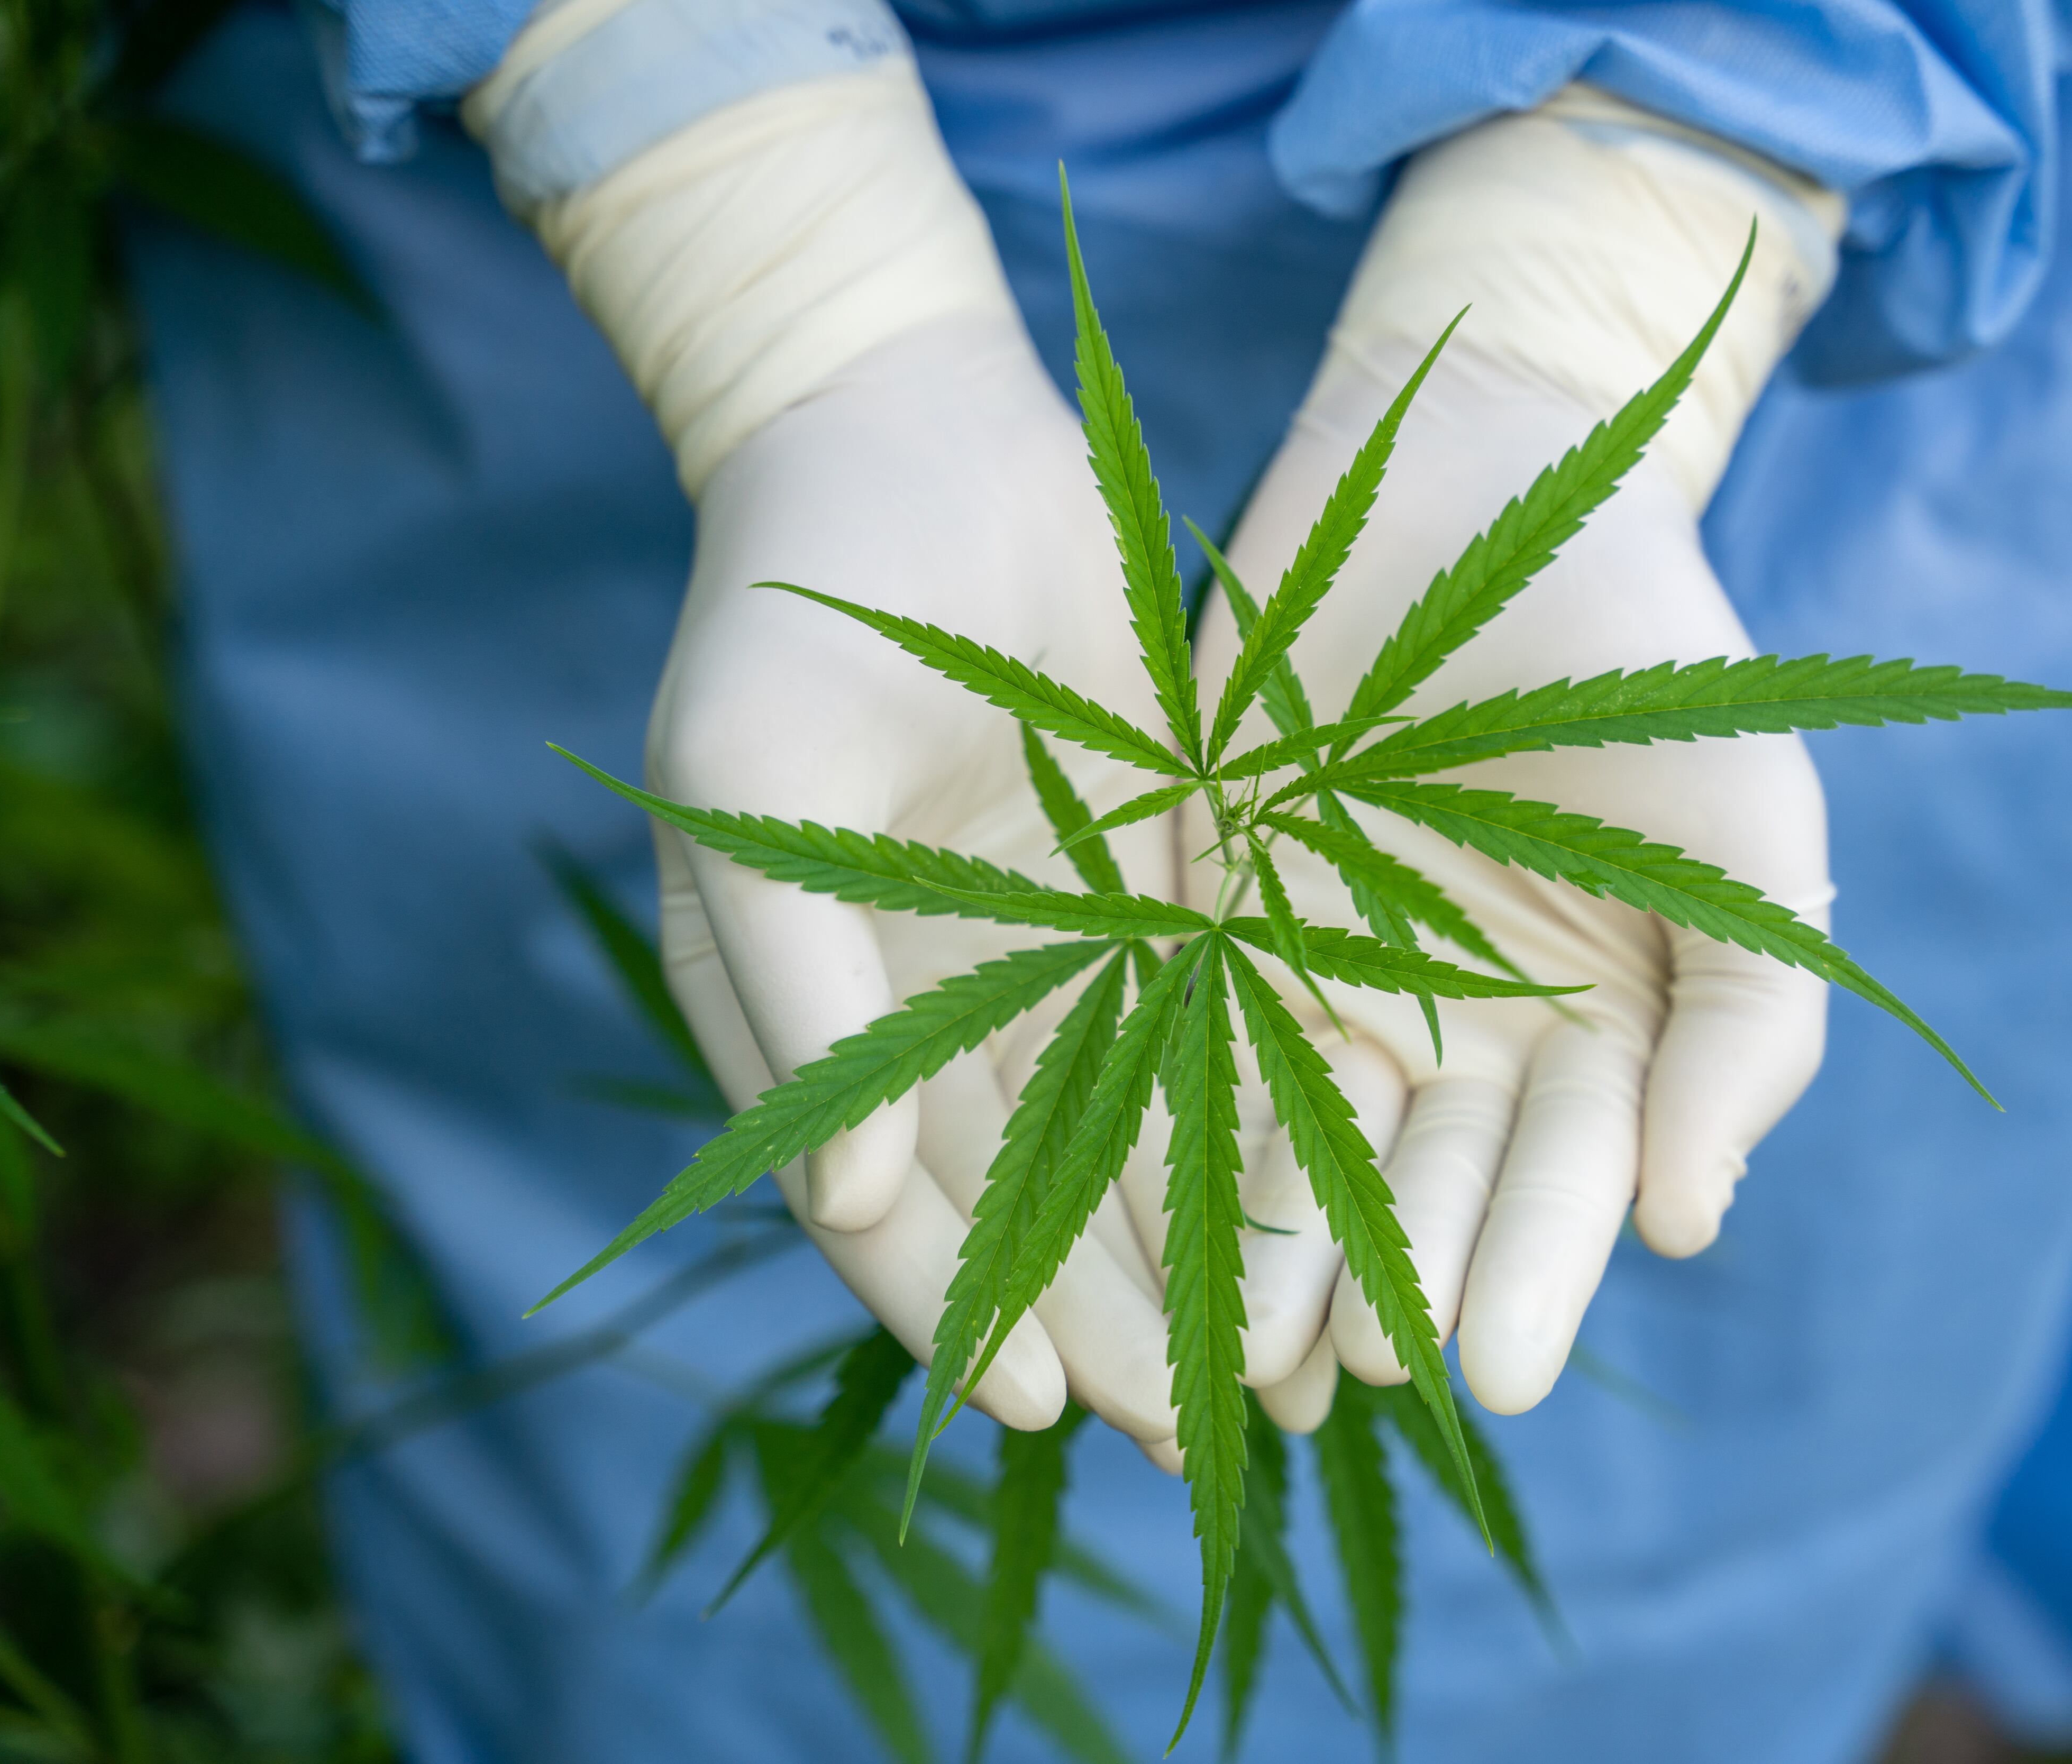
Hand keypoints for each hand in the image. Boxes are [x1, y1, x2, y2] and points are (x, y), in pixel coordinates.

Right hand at [646, 313, 1180, 1447]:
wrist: (909, 437)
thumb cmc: (798, 603)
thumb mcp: (759, 783)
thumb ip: (799, 988)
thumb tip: (847, 1200)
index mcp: (809, 1005)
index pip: (880, 1193)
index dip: (952, 1304)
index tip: (1034, 1405)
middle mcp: (929, 1003)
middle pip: (1020, 1194)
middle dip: (1097, 1313)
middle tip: (1189, 1432)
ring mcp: (1044, 949)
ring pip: (1122, 1136)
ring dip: (1184, 1251)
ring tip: (1264, 1370)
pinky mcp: (1146, 887)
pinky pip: (1201, 1028)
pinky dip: (1244, 1121)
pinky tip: (1312, 1206)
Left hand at [1182, 340, 1832, 1422]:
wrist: (1486, 479)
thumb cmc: (1641, 653)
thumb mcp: (1739, 827)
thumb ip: (1745, 1024)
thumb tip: (1686, 1223)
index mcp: (1588, 1030)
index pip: (1562, 1176)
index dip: (1534, 1270)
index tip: (1500, 1371)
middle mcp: (1454, 1033)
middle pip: (1420, 1183)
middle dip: (1389, 1280)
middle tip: (1352, 1372)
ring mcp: (1325, 980)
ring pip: (1295, 1143)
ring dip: (1267, 1248)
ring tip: (1244, 1352)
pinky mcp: (1210, 918)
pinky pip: (1182, 1042)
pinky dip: (1166, 1133)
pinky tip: (1142, 1222)